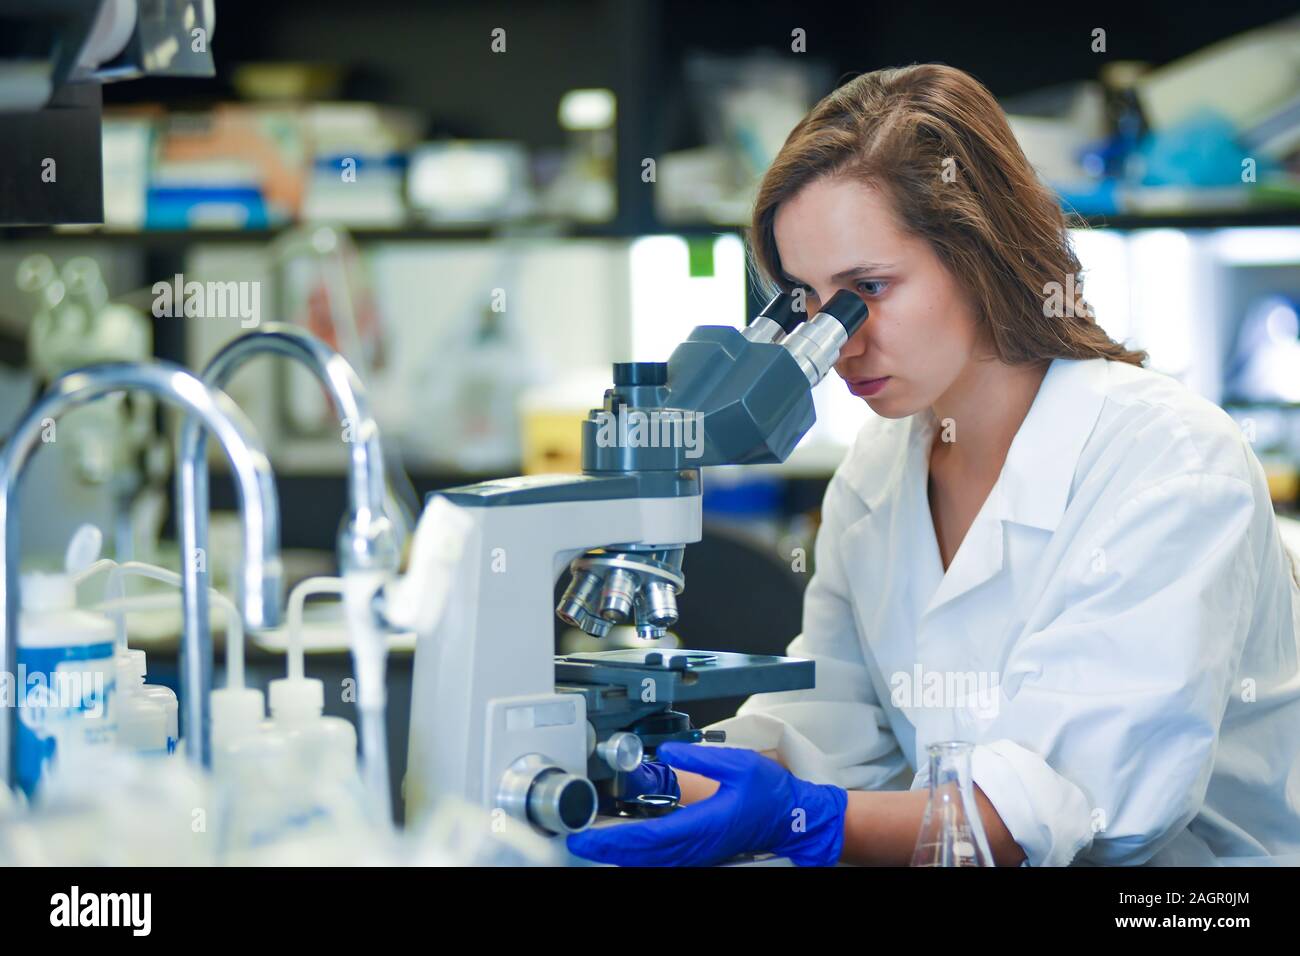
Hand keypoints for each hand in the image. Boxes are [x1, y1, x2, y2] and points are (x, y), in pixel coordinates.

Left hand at [567, 743, 847, 866]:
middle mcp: (697, 845)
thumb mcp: (738, 764)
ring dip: (622, 852)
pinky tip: (626, 844)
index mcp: (703, 825)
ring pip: (651, 860)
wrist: (793, 819)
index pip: (648, 836)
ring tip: (594, 841)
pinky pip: (663, 858)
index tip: (586, 837)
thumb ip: (700, 757)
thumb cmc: (770, 794)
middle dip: (607, 849)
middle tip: (578, 841)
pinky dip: (640, 853)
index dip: (613, 839)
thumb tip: (667, 752)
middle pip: (642, 855)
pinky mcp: (701, 852)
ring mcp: (699, 853)